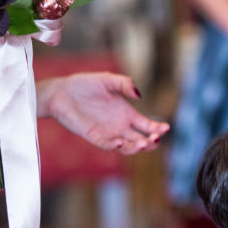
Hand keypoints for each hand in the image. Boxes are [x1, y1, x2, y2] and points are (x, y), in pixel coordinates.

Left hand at [37, 71, 169, 153]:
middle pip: (142, 141)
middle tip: (155, 138)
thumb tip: (139, 95)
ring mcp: (108, 134)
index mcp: (127, 114)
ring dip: (136, 148)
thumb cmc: (85, 85)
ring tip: (142, 143)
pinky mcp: (95, 137)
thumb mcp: (108, 80)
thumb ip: (125, 84)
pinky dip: (116, 146)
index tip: (166, 128)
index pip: (148, 126)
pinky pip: (108, 146)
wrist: (61, 92)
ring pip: (128, 147)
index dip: (158, 129)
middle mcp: (120, 127)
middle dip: (151, 142)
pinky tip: (121, 142)